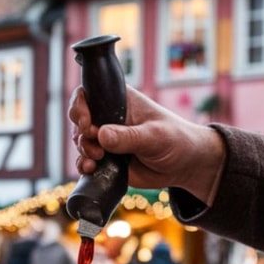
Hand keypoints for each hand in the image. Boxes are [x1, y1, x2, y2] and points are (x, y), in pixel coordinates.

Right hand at [68, 86, 226, 203]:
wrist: (185, 166)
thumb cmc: (175, 140)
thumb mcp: (154, 136)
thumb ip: (129, 136)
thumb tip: (101, 135)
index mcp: (120, 100)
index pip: (89, 94)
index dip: (81, 107)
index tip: (89, 125)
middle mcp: (110, 117)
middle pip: (79, 119)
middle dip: (81, 133)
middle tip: (95, 145)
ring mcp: (107, 138)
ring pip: (81, 141)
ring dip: (83, 151)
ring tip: (98, 159)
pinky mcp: (108, 158)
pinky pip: (86, 160)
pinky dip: (84, 165)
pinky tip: (91, 169)